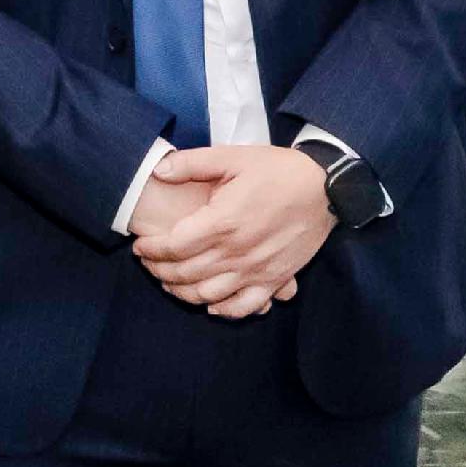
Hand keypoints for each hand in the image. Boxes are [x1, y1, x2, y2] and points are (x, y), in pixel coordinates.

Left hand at [133, 142, 331, 316]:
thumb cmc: (278, 170)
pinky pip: (244, 307)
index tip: (140, 245)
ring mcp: (256, 270)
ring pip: (208, 295)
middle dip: (159, 270)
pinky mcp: (274, 279)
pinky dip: (223, 310)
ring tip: (170, 281)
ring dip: (182, 292)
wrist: (325, 186)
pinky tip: (210, 304)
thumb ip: (192, 163)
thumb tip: (159, 171)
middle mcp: (236, 252)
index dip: (151, 249)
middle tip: (148, 262)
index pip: (173, 246)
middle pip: (185, 273)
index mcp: (222, 222)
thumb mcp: (233, 156)